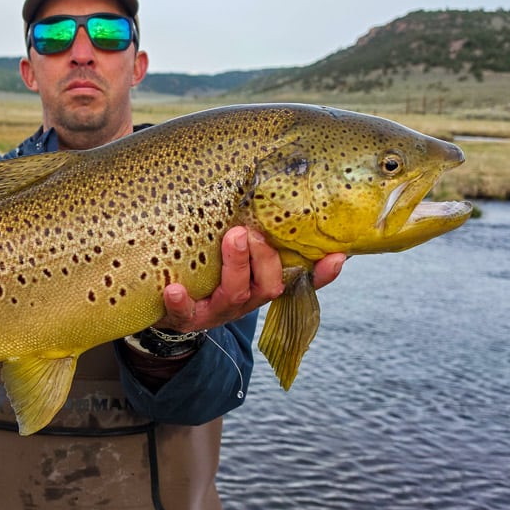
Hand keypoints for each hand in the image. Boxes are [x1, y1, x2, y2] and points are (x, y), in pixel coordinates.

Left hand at [152, 226, 344, 333]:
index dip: (322, 274)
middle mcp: (246, 299)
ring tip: (232, 238)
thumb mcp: (237, 256)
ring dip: (236, 265)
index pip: (301, 281)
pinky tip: (174, 288)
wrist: (171, 308)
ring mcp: (218, 310)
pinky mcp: (187, 317)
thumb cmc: (211, 271)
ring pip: (235, 294)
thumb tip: (281, 191)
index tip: (337, 256)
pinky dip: (180, 301)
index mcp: (262, 283)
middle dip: (265, 258)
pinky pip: (185, 313)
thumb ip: (257, 234)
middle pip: (269, 285)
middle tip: (254, 231)